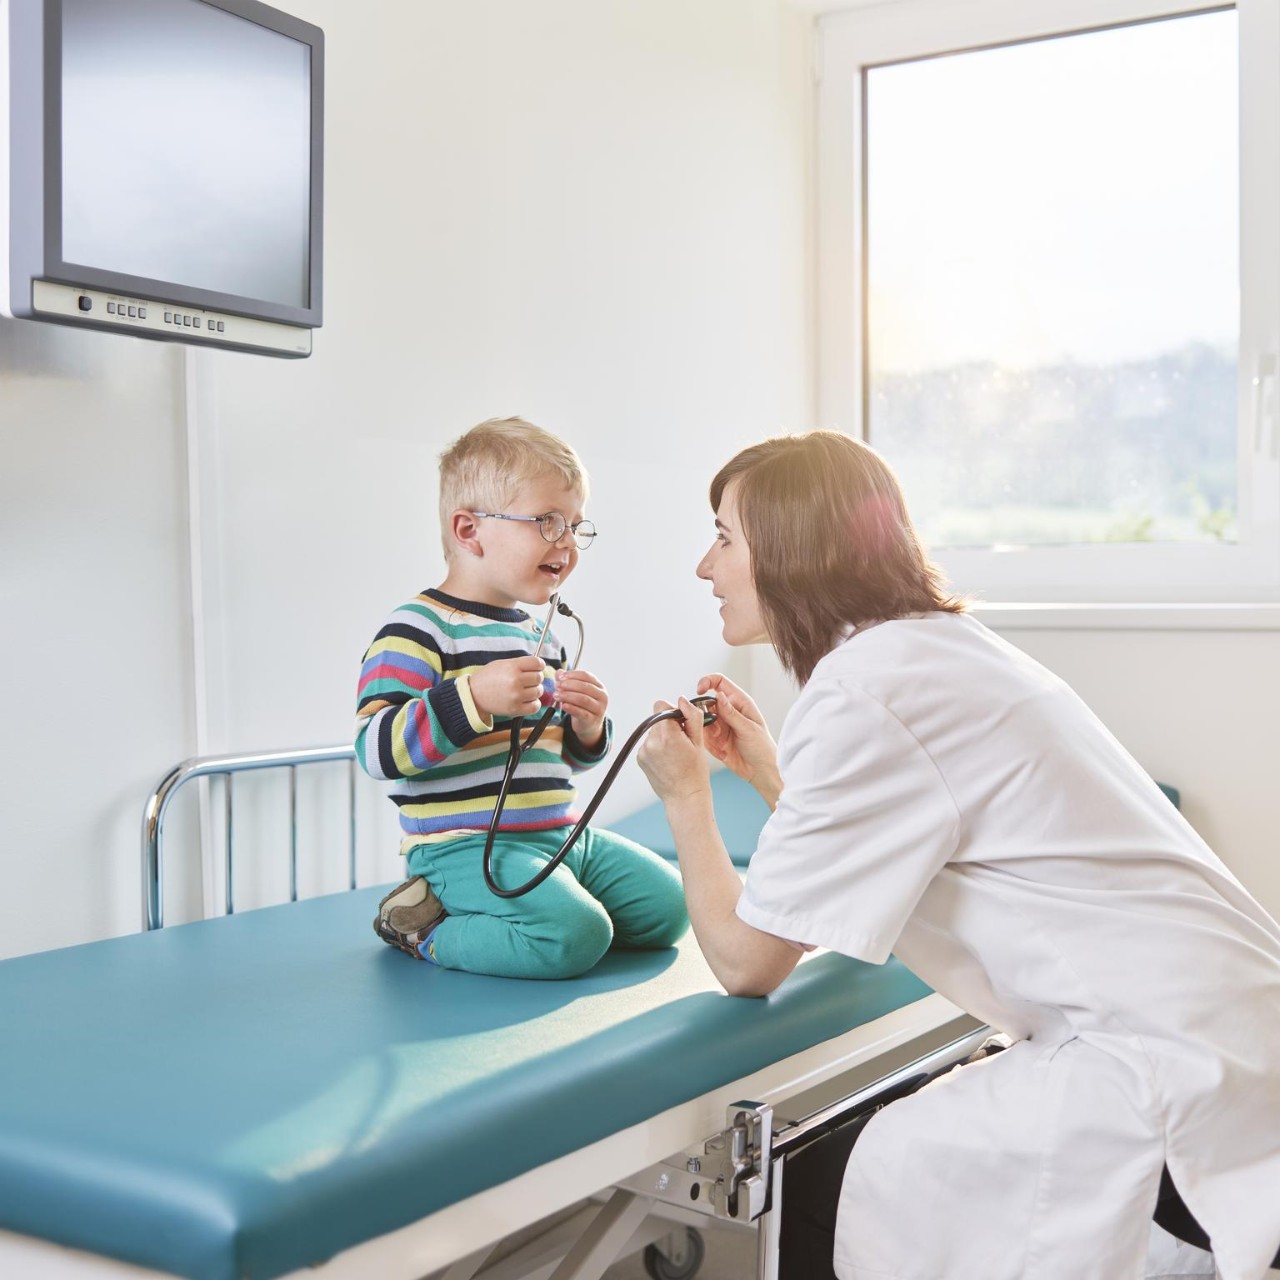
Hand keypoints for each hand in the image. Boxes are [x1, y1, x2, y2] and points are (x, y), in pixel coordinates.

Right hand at [468, 656, 546, 720]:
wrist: (473, 695)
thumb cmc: (488, 678)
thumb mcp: (502, 664)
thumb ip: (520, 664)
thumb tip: (539, 666)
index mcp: (512, 666)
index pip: (537, 663)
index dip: (539, 665)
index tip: (536, 668)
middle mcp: (515, 680)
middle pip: (539, 678)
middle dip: (535, 679)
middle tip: (527, 681)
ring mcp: (516, 696)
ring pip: (538, 692)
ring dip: (534, 691)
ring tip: (523, 691)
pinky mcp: (515, 709)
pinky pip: (535, 706)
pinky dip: (533, 704)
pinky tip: (526, 700)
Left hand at [555, 668, 608, 749]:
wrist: (588, 725)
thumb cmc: (582, 705)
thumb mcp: (576, 692)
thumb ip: (567, 681)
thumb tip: (559, 672)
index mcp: (599, 686)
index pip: (586, 676)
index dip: (572, 675)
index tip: (560, 677)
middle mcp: (602, 696)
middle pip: (585, 686)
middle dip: (569, 685)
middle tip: (557, 686)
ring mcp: (599, 709)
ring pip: (583, 699)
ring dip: (568, 696)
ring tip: (557, 695)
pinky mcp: (592, 720)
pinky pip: (581, 712)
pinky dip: (571, 708)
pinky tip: (563, 705)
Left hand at [637, 697, 711, 804]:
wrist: (684, 798)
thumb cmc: (695, 772)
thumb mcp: (699, 742)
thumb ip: (692, 717)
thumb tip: (682, 700)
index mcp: (667, 735)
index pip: (661, 706)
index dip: (672, 711)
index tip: (682, 723)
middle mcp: (651, 741)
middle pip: (657, 719)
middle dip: (669, 725)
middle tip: (682, 741)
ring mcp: (643, 750)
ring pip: (653, 731)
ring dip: (663, 737)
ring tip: (675, 754)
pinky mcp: (640, 758)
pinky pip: (649, 744)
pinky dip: (657, 747)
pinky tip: (667, 760)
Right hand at [696, 674, 780, 803]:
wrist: (761, 771)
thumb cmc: (762, 747)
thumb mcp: (748, 728)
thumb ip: (731, 713)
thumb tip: (718, 695)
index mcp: (739, 702)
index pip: (719, 682)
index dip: (707, 682)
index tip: (699, 691)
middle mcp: (728, 711)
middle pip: (706, 703)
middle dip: (704, 715)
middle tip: (715, 731)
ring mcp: (720, 724)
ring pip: (702, 720)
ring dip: (708, 732)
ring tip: (722, 744)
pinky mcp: (715, 738)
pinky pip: (703, 735)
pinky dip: (708, 743)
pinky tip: (723, 752)